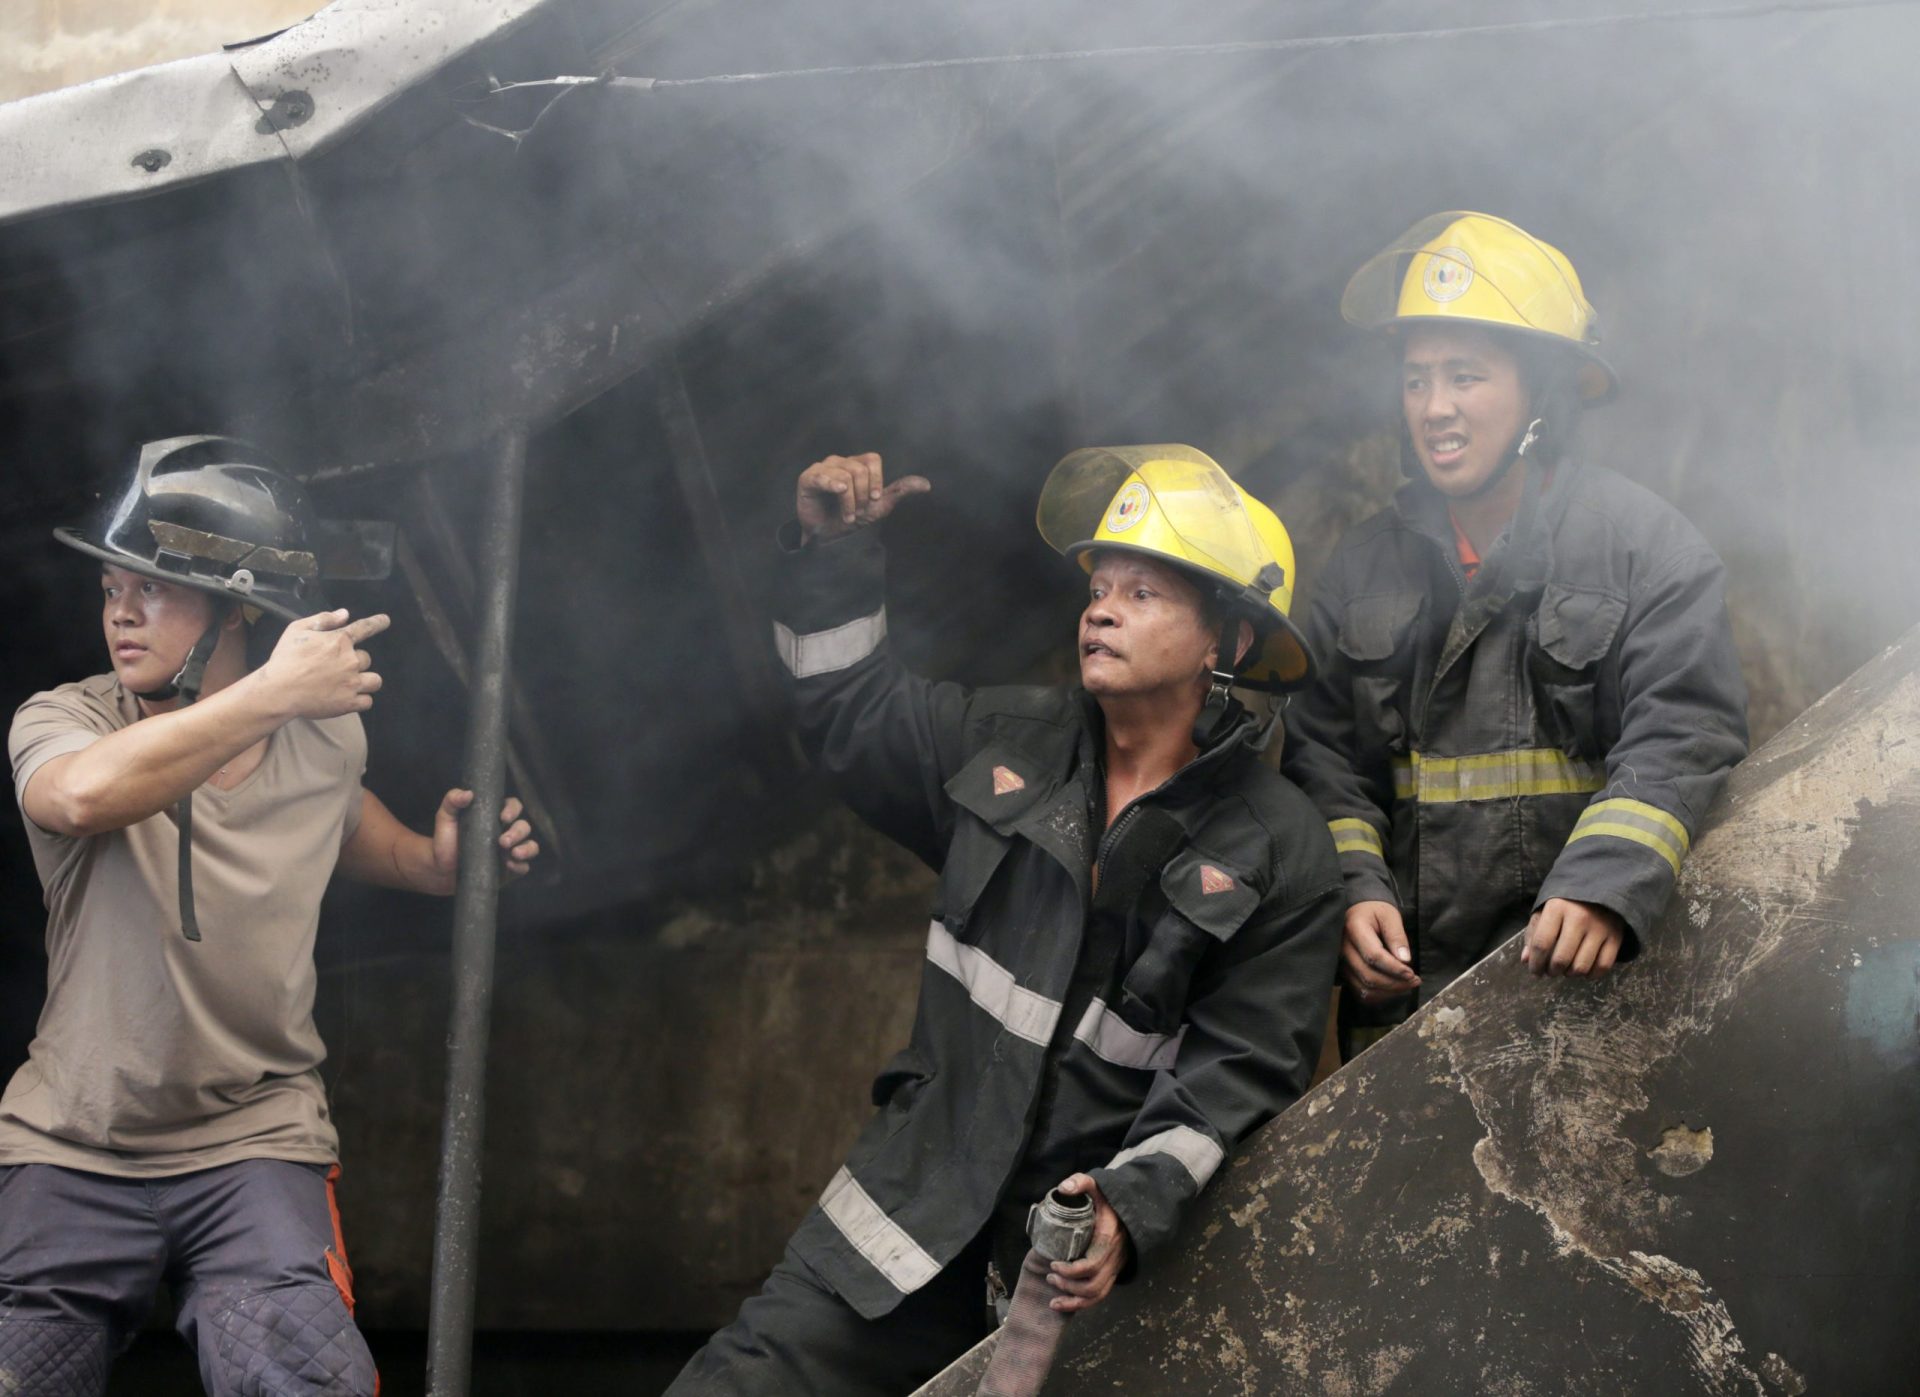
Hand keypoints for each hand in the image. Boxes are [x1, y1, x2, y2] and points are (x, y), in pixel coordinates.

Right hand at [257, 610, 387, 718]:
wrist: (278, 691)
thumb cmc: (285, 659)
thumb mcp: (297, 630)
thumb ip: (323, 620)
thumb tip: (344, 614)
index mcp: (339, 641)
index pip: (365, 628)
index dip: (377, 623)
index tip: (385, 620)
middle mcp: (350, 661)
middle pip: (366, 659)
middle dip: (355, 662)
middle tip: (337, 668)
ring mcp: (352, 683)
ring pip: (374, 681)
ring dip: (365, 681)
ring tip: (350, 683)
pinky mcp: (349, 703)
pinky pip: (368, 701)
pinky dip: (360, 700)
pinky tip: (348, 698)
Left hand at [431, 790, 539, 891]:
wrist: (441, 872)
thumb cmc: (445, 842)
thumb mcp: (445, 818)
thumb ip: (452, 801)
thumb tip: (468, 794)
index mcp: (495, 817)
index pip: (513, 807)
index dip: (513, 810)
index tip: (503, 817)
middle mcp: (507, 832)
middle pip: (524, 826)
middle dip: (517, 832)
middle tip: (502, 841)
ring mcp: (510, 852)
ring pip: (531, 846)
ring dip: (526, 848)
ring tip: (513, 853)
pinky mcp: (510, 870)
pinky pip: (524, 867)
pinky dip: (521, 865)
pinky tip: (510, 865)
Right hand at [796, 452, 930, 542]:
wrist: (831, 539)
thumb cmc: (853, 519)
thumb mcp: (881, 506)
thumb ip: (900, 492)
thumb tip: (926, 484)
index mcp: (857, 464)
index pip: (872, 459)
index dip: (876, 480)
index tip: (874, 499)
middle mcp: (839, 462)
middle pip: (858, 469)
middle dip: (862, 496)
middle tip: (858, 512)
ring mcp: (822, 469)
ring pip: (845, 476)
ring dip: (850, 502)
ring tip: (847, 516)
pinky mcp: (808, 479)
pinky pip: (822, 476)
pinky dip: (832, 484)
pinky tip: (839, 492)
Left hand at [1045, 1175, 1129, 1313]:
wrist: (1135, 1209)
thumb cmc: (1111, 1200)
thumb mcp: (1098, 1186)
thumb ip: (1081, 1183)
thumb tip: (1063, 1188)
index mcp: (1108, 1239)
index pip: (1091, 1264)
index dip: (1070, 1270)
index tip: (1053, 1263)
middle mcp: (1115, 1258)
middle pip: (1093, 1285)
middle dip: (1068, 1285)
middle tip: (1050, 1276)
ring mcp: (1116, 1267)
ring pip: (1098, 1295)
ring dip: (1074, 1300)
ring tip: (1053, 1298)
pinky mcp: (1114, 1273)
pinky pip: (1101, 1295)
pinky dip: (1083, 1304)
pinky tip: (1065, 1304)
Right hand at [1340, 900, 1419, 1003]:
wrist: (1357, 912)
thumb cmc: (1375, 912)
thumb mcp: (1390, 915)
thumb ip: (1397, 936)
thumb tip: (1405, 960)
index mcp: (1354, 929)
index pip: (1373, 955)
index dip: (1394, 968)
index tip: (1411, 973)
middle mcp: (1342, 947)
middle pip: (1368, 975)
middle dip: (1394, 983)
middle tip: (1414, 980)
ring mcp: (1341, 962)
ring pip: (1364, 987)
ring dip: (1388, 991)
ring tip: (1407, 985)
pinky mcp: (1345, 971)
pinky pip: (1360, 991)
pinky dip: (1379, 995)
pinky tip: (1394, 988)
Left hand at [1522, 898, 1625, 977]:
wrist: (1602, 885)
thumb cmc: (1567, 902)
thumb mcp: (1546, 910)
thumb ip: (1534, 934)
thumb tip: (1526, 960)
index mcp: (1557, 908)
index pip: (1542, 943)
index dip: (1536, 963)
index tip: (1535, 972)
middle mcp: (1579, 917)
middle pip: (1561, 959)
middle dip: (1552, 971)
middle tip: (1551, 971)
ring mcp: (1599, 928)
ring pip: (1581, 966)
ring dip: (1570, 974)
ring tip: (1567, 969)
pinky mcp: (1615, 936)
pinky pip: (1603, 966)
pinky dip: (1591, 975)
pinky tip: (1584, 970)